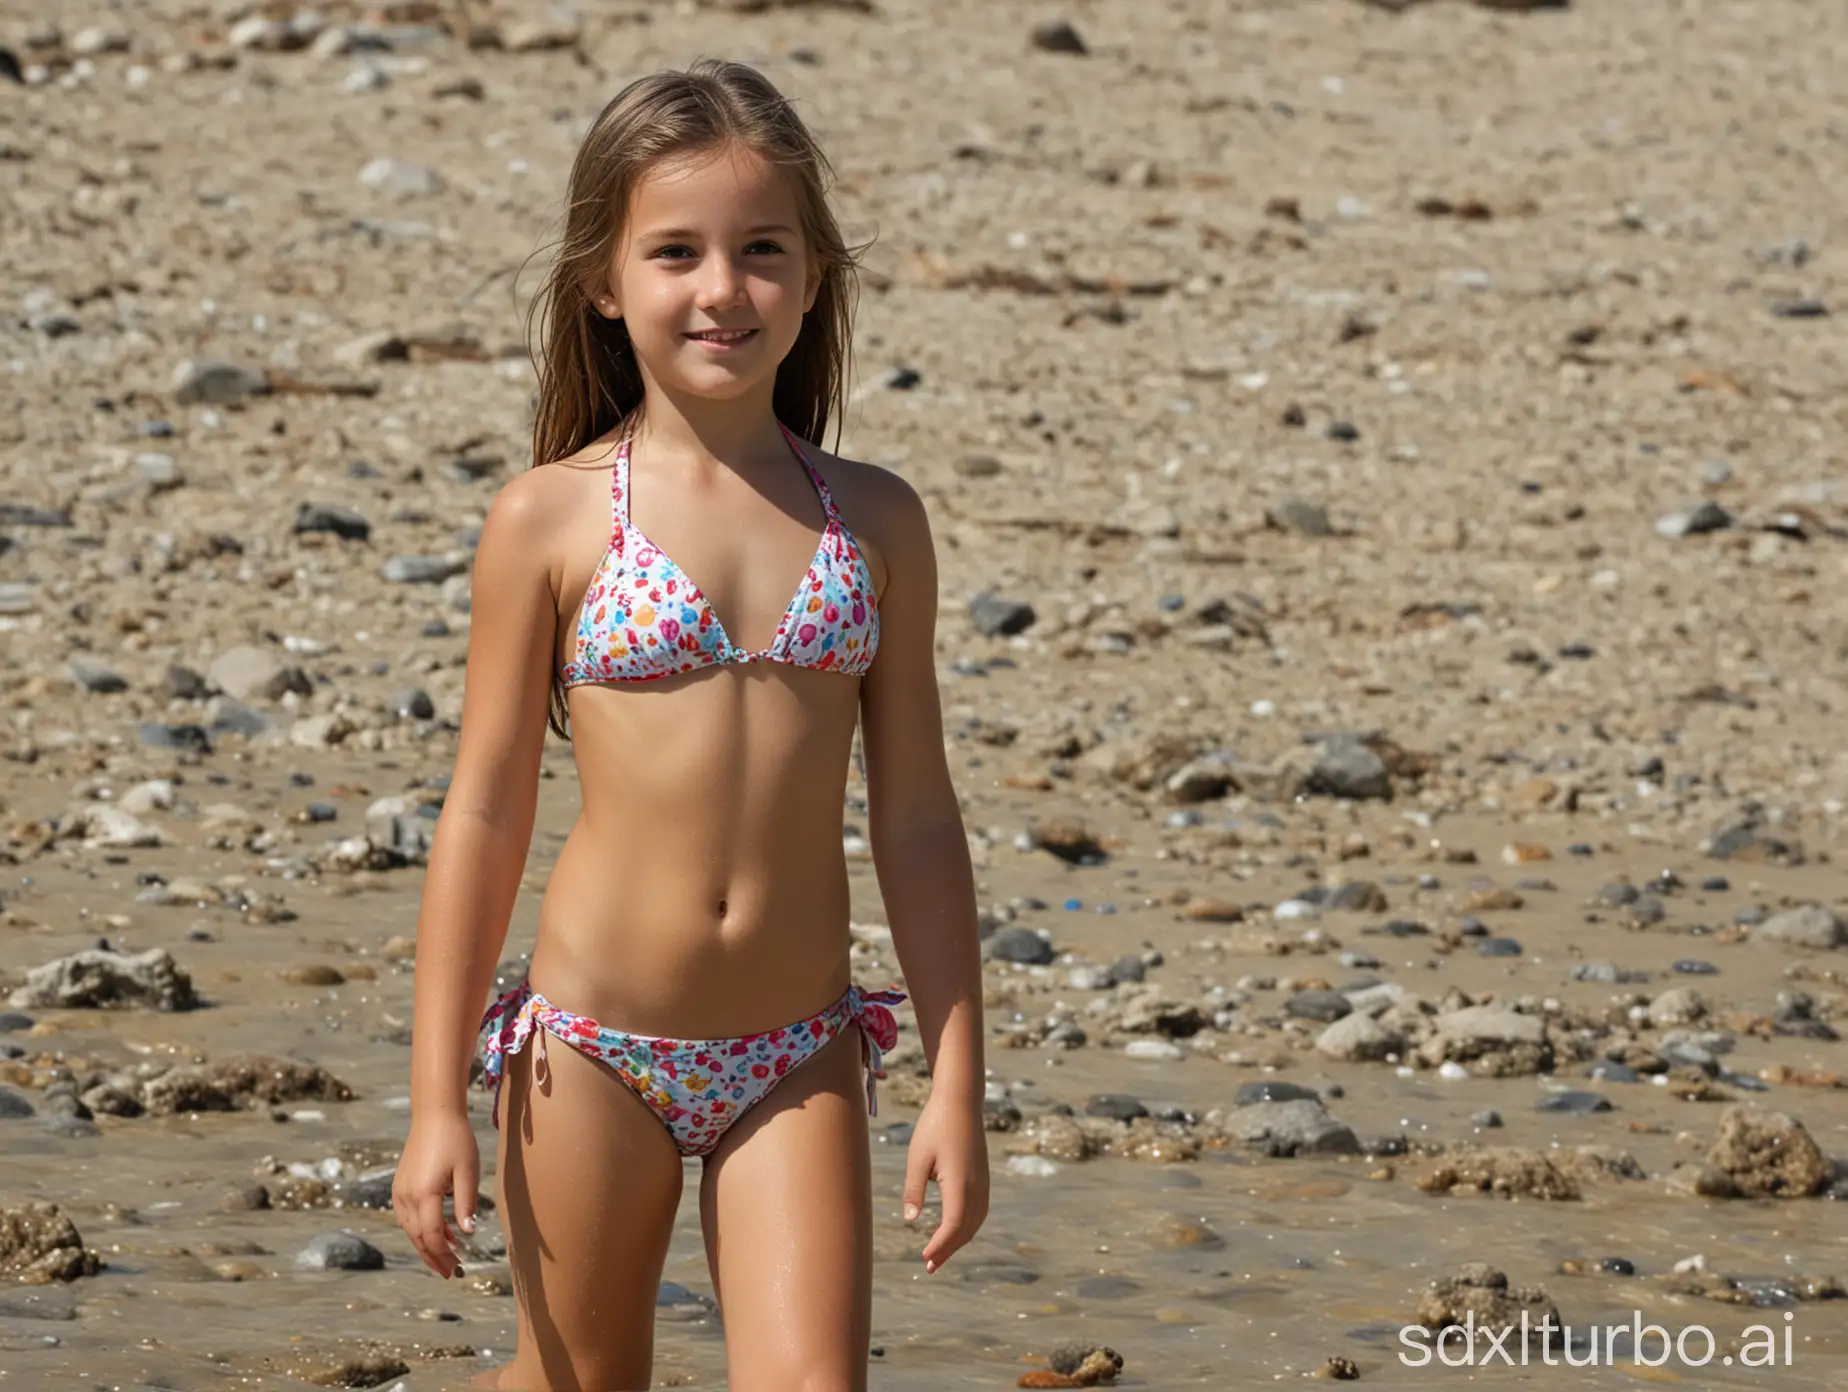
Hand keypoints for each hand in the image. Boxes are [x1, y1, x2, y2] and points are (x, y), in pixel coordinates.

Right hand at [392, 1110, 480, 1278]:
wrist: (434, 1116)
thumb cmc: (456, 1140)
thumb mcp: (468, 1171)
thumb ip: (466, 1203)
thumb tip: (467, 1233)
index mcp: (424, 1194)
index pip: (431, 1235)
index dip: (443, 1255)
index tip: (456, 1267)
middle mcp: (406, 1196)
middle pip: (418, 1238)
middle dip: (434, 1257)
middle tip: (451, 1273)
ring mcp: (400, 1192)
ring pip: (410, 1230)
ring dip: (427, 1245)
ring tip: (448, 1256)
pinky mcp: (400, 1187)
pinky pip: (407, 1217)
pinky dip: (421, 1229)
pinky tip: (440, 1232)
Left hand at [901, 1091, 989, 1272]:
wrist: (961, 1101)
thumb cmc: (935, 1126)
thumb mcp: (917, 1158)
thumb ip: (914, 1189)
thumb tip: (910, 1219)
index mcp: (960, 1183)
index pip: (953, 1225)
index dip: (940, 1245)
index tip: (924, 1258)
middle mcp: (976, 1186)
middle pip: (966, 1229)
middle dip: (949, 1249)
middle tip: (929, 1266)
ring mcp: (983, 1182)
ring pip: (975, 1222)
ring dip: (959, 1241)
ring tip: (940, 1254)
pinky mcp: (983, 1177)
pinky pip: (979, 1211)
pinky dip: (968, 1227)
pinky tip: (955, 1230)